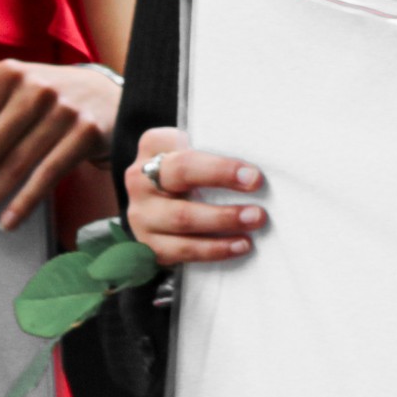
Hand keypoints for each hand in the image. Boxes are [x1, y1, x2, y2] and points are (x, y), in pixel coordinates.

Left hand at [0, 61, 118, 235]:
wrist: (108, 97)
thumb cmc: (46, 103)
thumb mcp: (13, 96)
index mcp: (5, 74)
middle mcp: (33, 87)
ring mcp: (62, 109)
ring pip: (14, 166)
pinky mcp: (86, 131)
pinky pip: (48, 175)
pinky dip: (24, 202)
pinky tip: (6, 223)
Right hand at [123, 126, 265, 266]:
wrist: (158, 207)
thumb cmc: (186, 174)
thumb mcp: (191, 153)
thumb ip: (213, 152)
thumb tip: (253, 168)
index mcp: (154, 146)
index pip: (184, 147)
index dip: (218, 162)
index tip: (251, 173)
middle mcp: (141, 178)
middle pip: (181, 174)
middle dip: (221, 178)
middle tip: (255, 185)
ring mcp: (141, 213)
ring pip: (182, 217)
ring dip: (223, 219)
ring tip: (254, 218)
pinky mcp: (148, 244)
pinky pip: (183, 250)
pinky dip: (215, 249)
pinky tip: (239, 245)